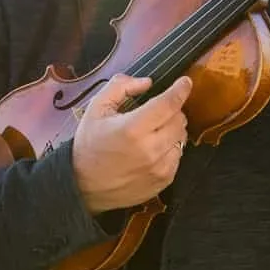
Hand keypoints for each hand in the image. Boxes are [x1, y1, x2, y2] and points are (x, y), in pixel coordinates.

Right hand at [71, 73, 191, 213]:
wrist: (84, 187)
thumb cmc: (89, 145)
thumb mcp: (96, 109)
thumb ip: (120, 87)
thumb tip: (147, 82)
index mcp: (133, 128)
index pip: (168, 104)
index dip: (180, 90)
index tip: (185, 82)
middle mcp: (150, 149)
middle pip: (179, 120)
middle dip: (172, 111)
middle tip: (157, 112)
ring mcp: (159, 167)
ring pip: (182, 138)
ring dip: (172, 130)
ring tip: (153, 132)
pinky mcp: (164, 180)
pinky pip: (179, 156)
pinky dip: (170, 148)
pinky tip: (153, 149)